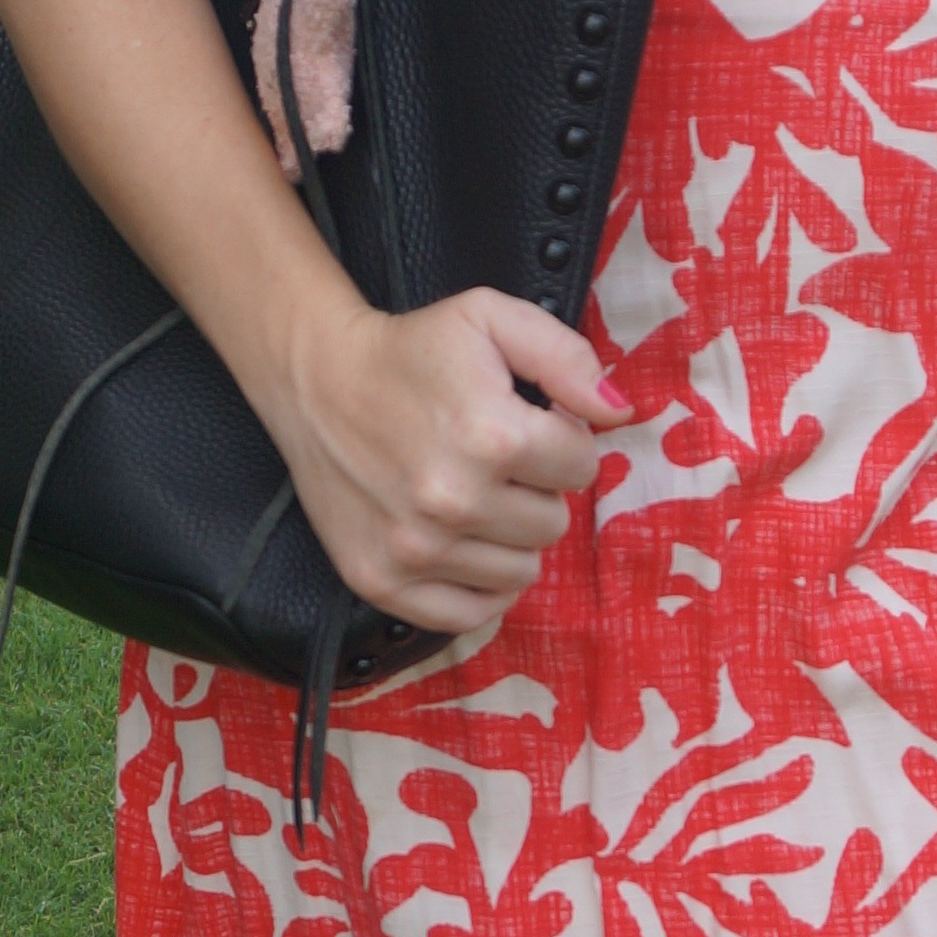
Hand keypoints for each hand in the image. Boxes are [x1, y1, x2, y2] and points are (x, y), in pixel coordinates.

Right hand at [263, 288, 632, 631]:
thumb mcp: (492, 320)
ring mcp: (415, 549)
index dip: (563, 441)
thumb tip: (620, 414)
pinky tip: (465, 547)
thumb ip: (568, 358)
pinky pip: (469, 616)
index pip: (582, 467)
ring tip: (475, 497)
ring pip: (520, 572)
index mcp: (492, 436)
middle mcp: (454, 501)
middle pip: (553, 524)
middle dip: (536, 490)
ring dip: (509, 538)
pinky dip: (478, 588)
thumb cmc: (412, 350)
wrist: (316, 380)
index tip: (529, 425)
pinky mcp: (381, 581)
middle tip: (495, 462)